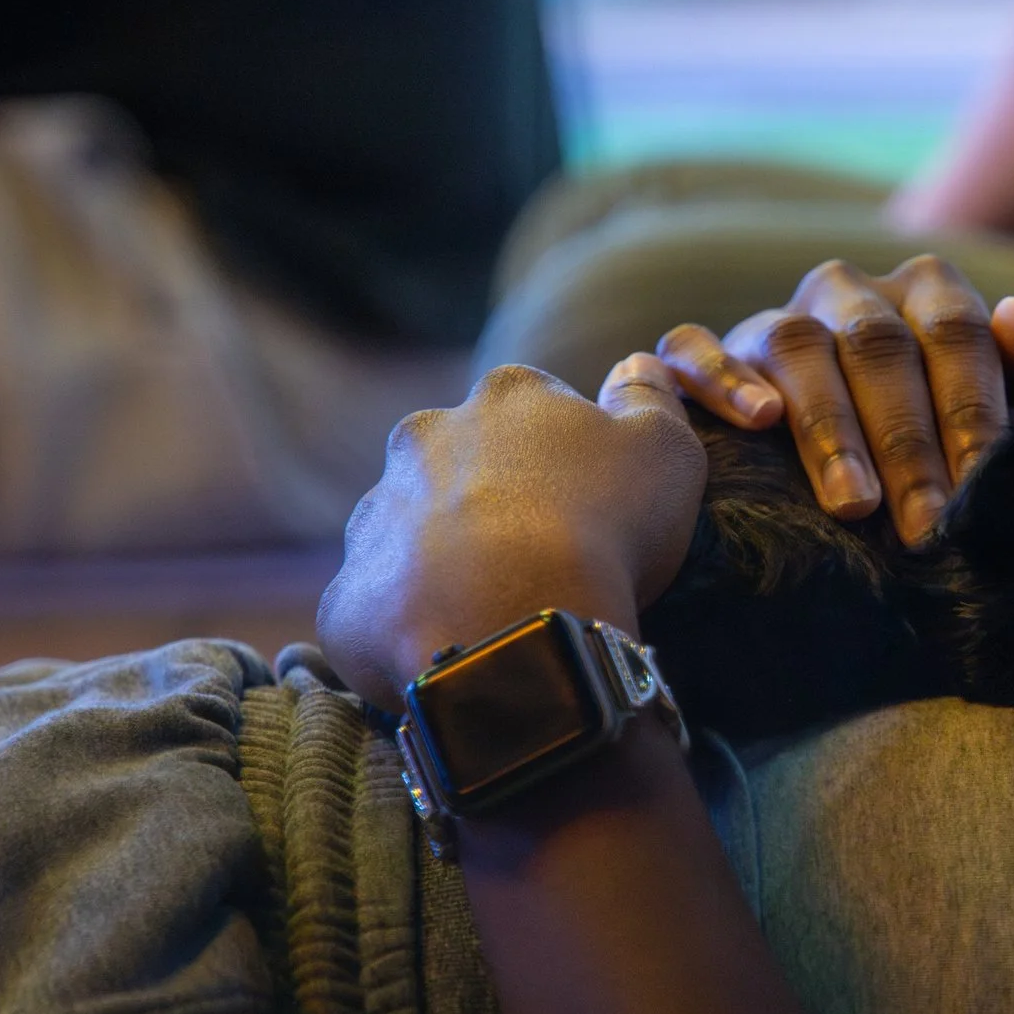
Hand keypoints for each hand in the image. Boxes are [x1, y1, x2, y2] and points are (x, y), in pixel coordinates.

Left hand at [318, 360, 706, 710]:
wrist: (515, 622)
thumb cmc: (603, 527)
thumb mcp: (666, 450)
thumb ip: (652, 399)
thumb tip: (637, 362)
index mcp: (506, 397)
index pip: (534, 410)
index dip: (565, 459)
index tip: (591, 506)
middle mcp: (425, 439)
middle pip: (459, 464)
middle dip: (490, 502)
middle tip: (539, 559)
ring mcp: (375, 515)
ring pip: (409, 534)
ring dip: (442, 562)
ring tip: (494, 611)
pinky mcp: (348, 595)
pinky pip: (379, 610)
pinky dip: (409, 629)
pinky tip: (452, 651)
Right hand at [647, 255, 1013, 545]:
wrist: (847, 449)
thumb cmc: (944, 427)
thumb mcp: (1007, 395)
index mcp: (926, 290)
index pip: (957, 334)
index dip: (970, 410)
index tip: (982, 487)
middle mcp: (848, 290)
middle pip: (879, 347)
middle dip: (906, 442)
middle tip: (924, 525)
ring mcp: (777, 316)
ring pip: (797, 347)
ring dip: (829, 427)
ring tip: (853, 504)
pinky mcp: (710, 347)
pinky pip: (697, 346)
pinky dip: (722, 378)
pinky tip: (756, 422)